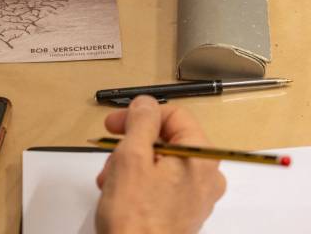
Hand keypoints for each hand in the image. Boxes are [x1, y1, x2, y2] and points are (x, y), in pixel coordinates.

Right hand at [95, 95, 225, 233]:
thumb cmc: (135, 212)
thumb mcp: (131, 156)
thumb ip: (141, 122)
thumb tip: (146, 103)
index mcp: (200, 158)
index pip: (175, 116)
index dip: (141, 115)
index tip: (114, 124)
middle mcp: (206, 176)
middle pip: (167, 139)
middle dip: (132, 143)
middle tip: (109, 153)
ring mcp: (196, 197)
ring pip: (160, 161)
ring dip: (130, 163)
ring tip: (110, 179)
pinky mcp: (183, 212)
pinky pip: (161, 183)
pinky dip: (138, 181)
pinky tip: (118, 192)